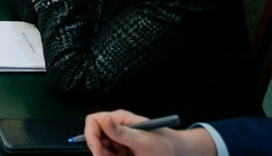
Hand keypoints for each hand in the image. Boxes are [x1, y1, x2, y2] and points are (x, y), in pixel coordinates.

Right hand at [84, 110, 213, 155]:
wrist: (180, 154)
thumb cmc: (166, 145)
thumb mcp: (143, 140)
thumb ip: (121, 132)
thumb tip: (103, 119)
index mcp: (120, 119)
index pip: (93, 121)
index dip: (91, 136)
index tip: (99, 152)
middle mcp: (117, 127)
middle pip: (95, 138)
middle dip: (100, 151)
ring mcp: (120, 139)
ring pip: (101, 150)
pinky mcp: (123, 150)